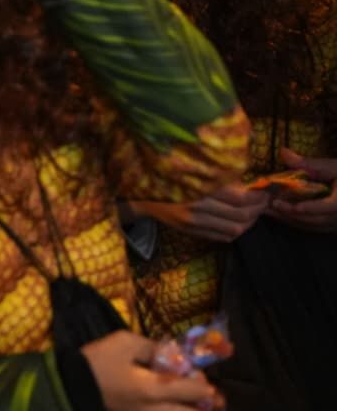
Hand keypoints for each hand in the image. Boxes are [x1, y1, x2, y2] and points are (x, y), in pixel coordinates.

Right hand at [83, 331, 220, 410]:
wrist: (67, 389)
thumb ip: (152, 347)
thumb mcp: (123, 342)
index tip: (194, 373)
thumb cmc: (96, 362)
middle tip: (189, 391)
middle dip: (201, 406)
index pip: (198, 392)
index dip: (203, 382)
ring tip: (169, 396)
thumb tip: (171, 353)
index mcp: (155, 389)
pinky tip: (150, 402)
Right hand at [127, 184, 268, 242]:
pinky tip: (237, 222)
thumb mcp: (194, 172)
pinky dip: (235, 231)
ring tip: (253, 213)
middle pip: (241, 216)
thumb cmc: (171, 178)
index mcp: (200, 188)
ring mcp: (194, 223)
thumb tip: (249, 185)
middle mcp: (197, 207)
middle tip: (265, 202)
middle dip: (259, 210)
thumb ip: (220, 180)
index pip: (241, 198)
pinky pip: (223, 237)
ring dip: (249, 223)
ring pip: (235, 230)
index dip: (259, 197)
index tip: (267, 192)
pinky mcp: (192, 232)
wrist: (142, 196)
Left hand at [267, 149, 336, 231]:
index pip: (328, 207)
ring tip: (267, 210)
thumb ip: (309, 163)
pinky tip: (280, 214)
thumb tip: (283, 152)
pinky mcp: (332, 227)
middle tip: (265, 205)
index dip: (308, 207)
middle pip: (314, 219)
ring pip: (311, 226)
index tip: (288, 204)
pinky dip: (296, 221)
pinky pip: (313, 227)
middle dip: (289, 213)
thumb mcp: (333, 167)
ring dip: (289, 219)